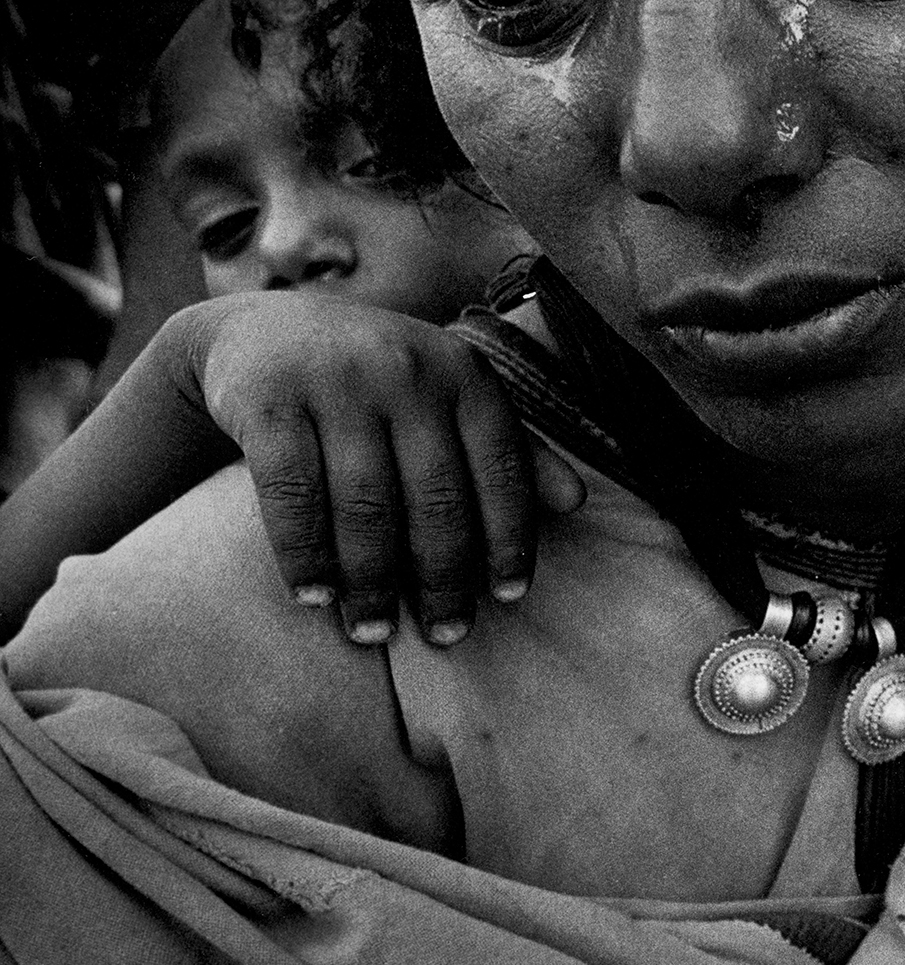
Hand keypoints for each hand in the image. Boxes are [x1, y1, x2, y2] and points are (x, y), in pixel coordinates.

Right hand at [172, 294, 582, 645]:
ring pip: (365, 505)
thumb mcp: (453, 397)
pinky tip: (314, 597)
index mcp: (465, 374)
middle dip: (442, 578)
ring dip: (372, 581)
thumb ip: (513, 448)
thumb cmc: (383, 382)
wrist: (268, 329)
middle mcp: (407, 371)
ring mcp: (336, 382)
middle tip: (444, 636)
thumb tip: (577, 502)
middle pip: (435, 498)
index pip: (501, 470)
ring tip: (373, 632)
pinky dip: (305, 554)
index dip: (509, 540)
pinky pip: (291, 495)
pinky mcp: (268, 400)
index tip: (507, 598)